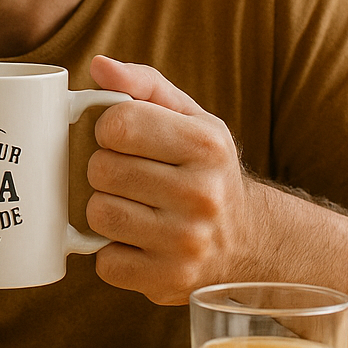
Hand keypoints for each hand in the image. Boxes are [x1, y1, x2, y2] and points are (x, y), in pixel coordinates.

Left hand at [84, 55, 265, 303]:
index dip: (107, 129)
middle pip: (102, 171)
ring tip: (131, 207)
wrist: (249, 239)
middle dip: (105, 170)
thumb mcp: (189, 117)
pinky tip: (136, 241)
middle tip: (128, 176)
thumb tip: (98, 66)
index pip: (118, 125)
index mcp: (206, 146)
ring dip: (104, 210)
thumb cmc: (205, 169)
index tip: (121, 138)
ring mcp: (186, 242)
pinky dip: (111, 252)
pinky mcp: (168, 281)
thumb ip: (143, 85)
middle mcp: (202, 195)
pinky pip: (104, 262)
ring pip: (99, 215)